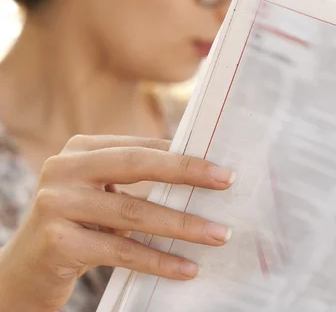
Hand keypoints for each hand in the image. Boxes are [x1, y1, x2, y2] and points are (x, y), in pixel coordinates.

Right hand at [0, 135, 235, 311]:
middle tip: (228, 181)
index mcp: (81, 149)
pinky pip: (122, 250)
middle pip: (138, 165)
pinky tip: (188, 268)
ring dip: (184, 225)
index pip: (142, 147)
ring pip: (135, 212)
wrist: (24, 271)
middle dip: (188, 172)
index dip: (183, 155)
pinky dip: (160, 260)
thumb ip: (139, 181)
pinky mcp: (58, 241)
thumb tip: (203, 174)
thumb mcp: (104, 195)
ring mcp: (58, 203)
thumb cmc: (79, 226)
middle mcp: (65, 168)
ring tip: (219, 234)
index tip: (221, 166)